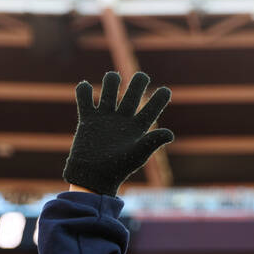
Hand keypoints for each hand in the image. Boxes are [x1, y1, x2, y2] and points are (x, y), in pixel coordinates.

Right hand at [63, 71, 173, 194]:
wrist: (93, 177)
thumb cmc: (118, 169)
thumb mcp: (138, 154)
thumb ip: (153, 142)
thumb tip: (170, 134)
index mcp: (137, 128)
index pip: (151, 109)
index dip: (160, 99)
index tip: (166, 90)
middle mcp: (122, 120)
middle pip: (132, 94)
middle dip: (138, 83)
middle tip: (142, 77)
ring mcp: (105, 118)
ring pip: (110, 91)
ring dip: (111, 81)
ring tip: (113, 78)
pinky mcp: (88, 120)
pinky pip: (85, 100)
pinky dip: (83, 91)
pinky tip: (85, 86)